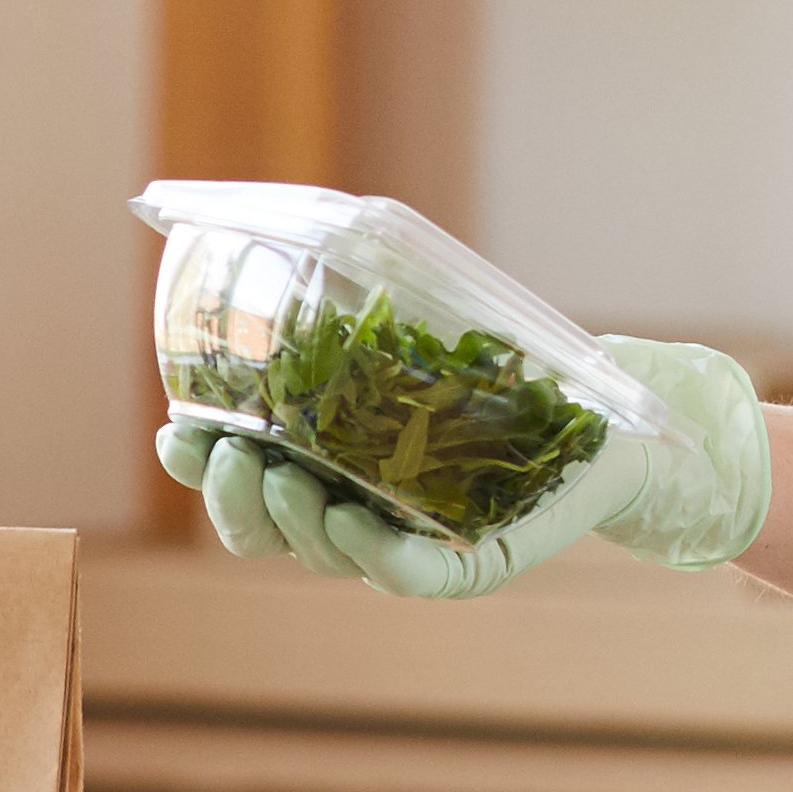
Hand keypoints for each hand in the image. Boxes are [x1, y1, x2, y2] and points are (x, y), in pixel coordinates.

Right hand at [162, 335, 771, 598]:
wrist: (618, 409)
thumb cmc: (510, 365)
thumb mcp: (412, 323)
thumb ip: (340, 296)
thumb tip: (247, 217)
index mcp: (337, 468)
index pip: (249, 486)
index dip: (202, 470)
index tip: (174, 432)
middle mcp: (366, 513)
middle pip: (271, 534)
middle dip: (233, 501)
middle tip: (223, 453)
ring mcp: (417, 542)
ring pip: (330, 555)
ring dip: (295, 523)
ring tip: (282, 475)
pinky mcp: (477, 561)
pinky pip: (412, 574)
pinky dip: (375, 555)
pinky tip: (352, 523)